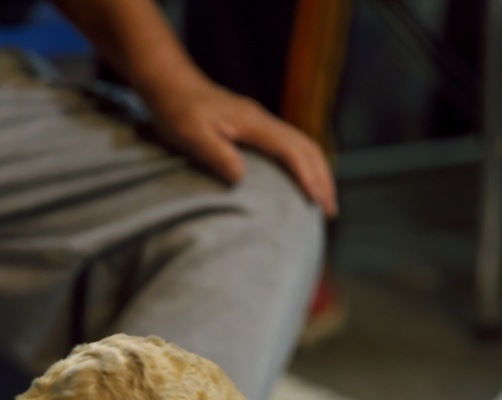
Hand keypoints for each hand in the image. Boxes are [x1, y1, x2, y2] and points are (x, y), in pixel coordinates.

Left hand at [147, 80, 337, 215]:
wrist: (171, 85)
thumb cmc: (177, 111)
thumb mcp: (191, 135)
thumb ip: (216, 155)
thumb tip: (241, 179)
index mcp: (253, 123)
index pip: (292, 150)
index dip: (307, 177)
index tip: (318, 202)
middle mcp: (263, 121)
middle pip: (306, 147)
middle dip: (322, 179)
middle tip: (330, 212)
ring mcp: (260, 124)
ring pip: (301, 146)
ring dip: (317, 173)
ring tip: (323, 202)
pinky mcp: (254, 129)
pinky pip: (289, 147)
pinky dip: (303, 166)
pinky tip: (301, 183)